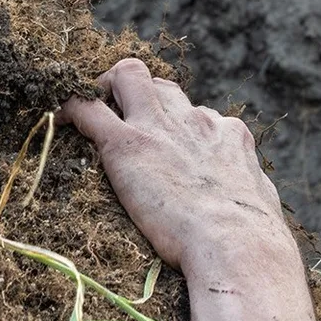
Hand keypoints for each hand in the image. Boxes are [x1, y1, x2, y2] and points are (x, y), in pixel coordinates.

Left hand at [62, 59, 294, 277]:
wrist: (237, 244)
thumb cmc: (253, 240)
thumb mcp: (261, 202)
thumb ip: (251, 187)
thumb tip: (256, 198)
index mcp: (228, 135)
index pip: (197, 114)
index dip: (177, 127)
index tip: (165, 149)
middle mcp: (195, 120)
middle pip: (162, 84)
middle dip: (140, 94)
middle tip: (120, 120)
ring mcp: (159, 127)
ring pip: (128, 76)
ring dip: (107, 90)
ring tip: (89, 115)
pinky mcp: (126, 144)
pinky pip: (88, 108)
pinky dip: (70, 107)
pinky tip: (60, 119)